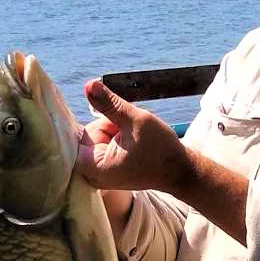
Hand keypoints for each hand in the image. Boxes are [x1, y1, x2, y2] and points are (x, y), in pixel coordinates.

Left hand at [74, 80, 189, 194]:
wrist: (179, 171)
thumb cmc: (161, 150)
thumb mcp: (134, 120)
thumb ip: (109, 103)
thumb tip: (88, 85)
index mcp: (93, 167)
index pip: (81, 133)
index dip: (99, 121)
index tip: (116, 121)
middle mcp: (90, 175)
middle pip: (88, 136)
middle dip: (107, 126)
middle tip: (131, 132)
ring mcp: (98, 174)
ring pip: (96, 139)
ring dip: (113, 131)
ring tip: (134, 139)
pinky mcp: (105, 171)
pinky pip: (103, 146)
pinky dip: (115, 139)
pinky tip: (132, 144)